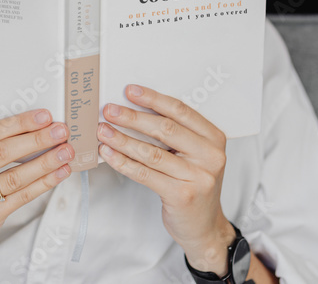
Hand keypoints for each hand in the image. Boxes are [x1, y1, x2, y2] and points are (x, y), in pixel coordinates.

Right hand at [0, 109, 73, 247]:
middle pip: (3, 153)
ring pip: (15, 177)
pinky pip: (21, 197)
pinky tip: (59, 173)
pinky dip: (44, 183)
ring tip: (65, 152)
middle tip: (61, 131)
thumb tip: (36, 125)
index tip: (45, 116)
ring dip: (45, 162)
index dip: (20, 124)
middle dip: (37, 140)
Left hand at [97, 85, 235, 273]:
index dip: (153, 99)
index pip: (180, 111)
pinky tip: (109, 154)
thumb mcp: (195, 155)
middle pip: (165, 129)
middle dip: (133, 117)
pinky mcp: (181, 195)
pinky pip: (145, 174)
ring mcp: (198, 177)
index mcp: (214, 138)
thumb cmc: (195, 184)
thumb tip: (136, 110)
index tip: (130, 91)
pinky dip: (123, 162)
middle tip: (110, 110)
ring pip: (152, 152)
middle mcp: (210, 156)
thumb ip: (177, 135)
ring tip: (103, 131)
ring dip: (123, 139)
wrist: (205, 226)